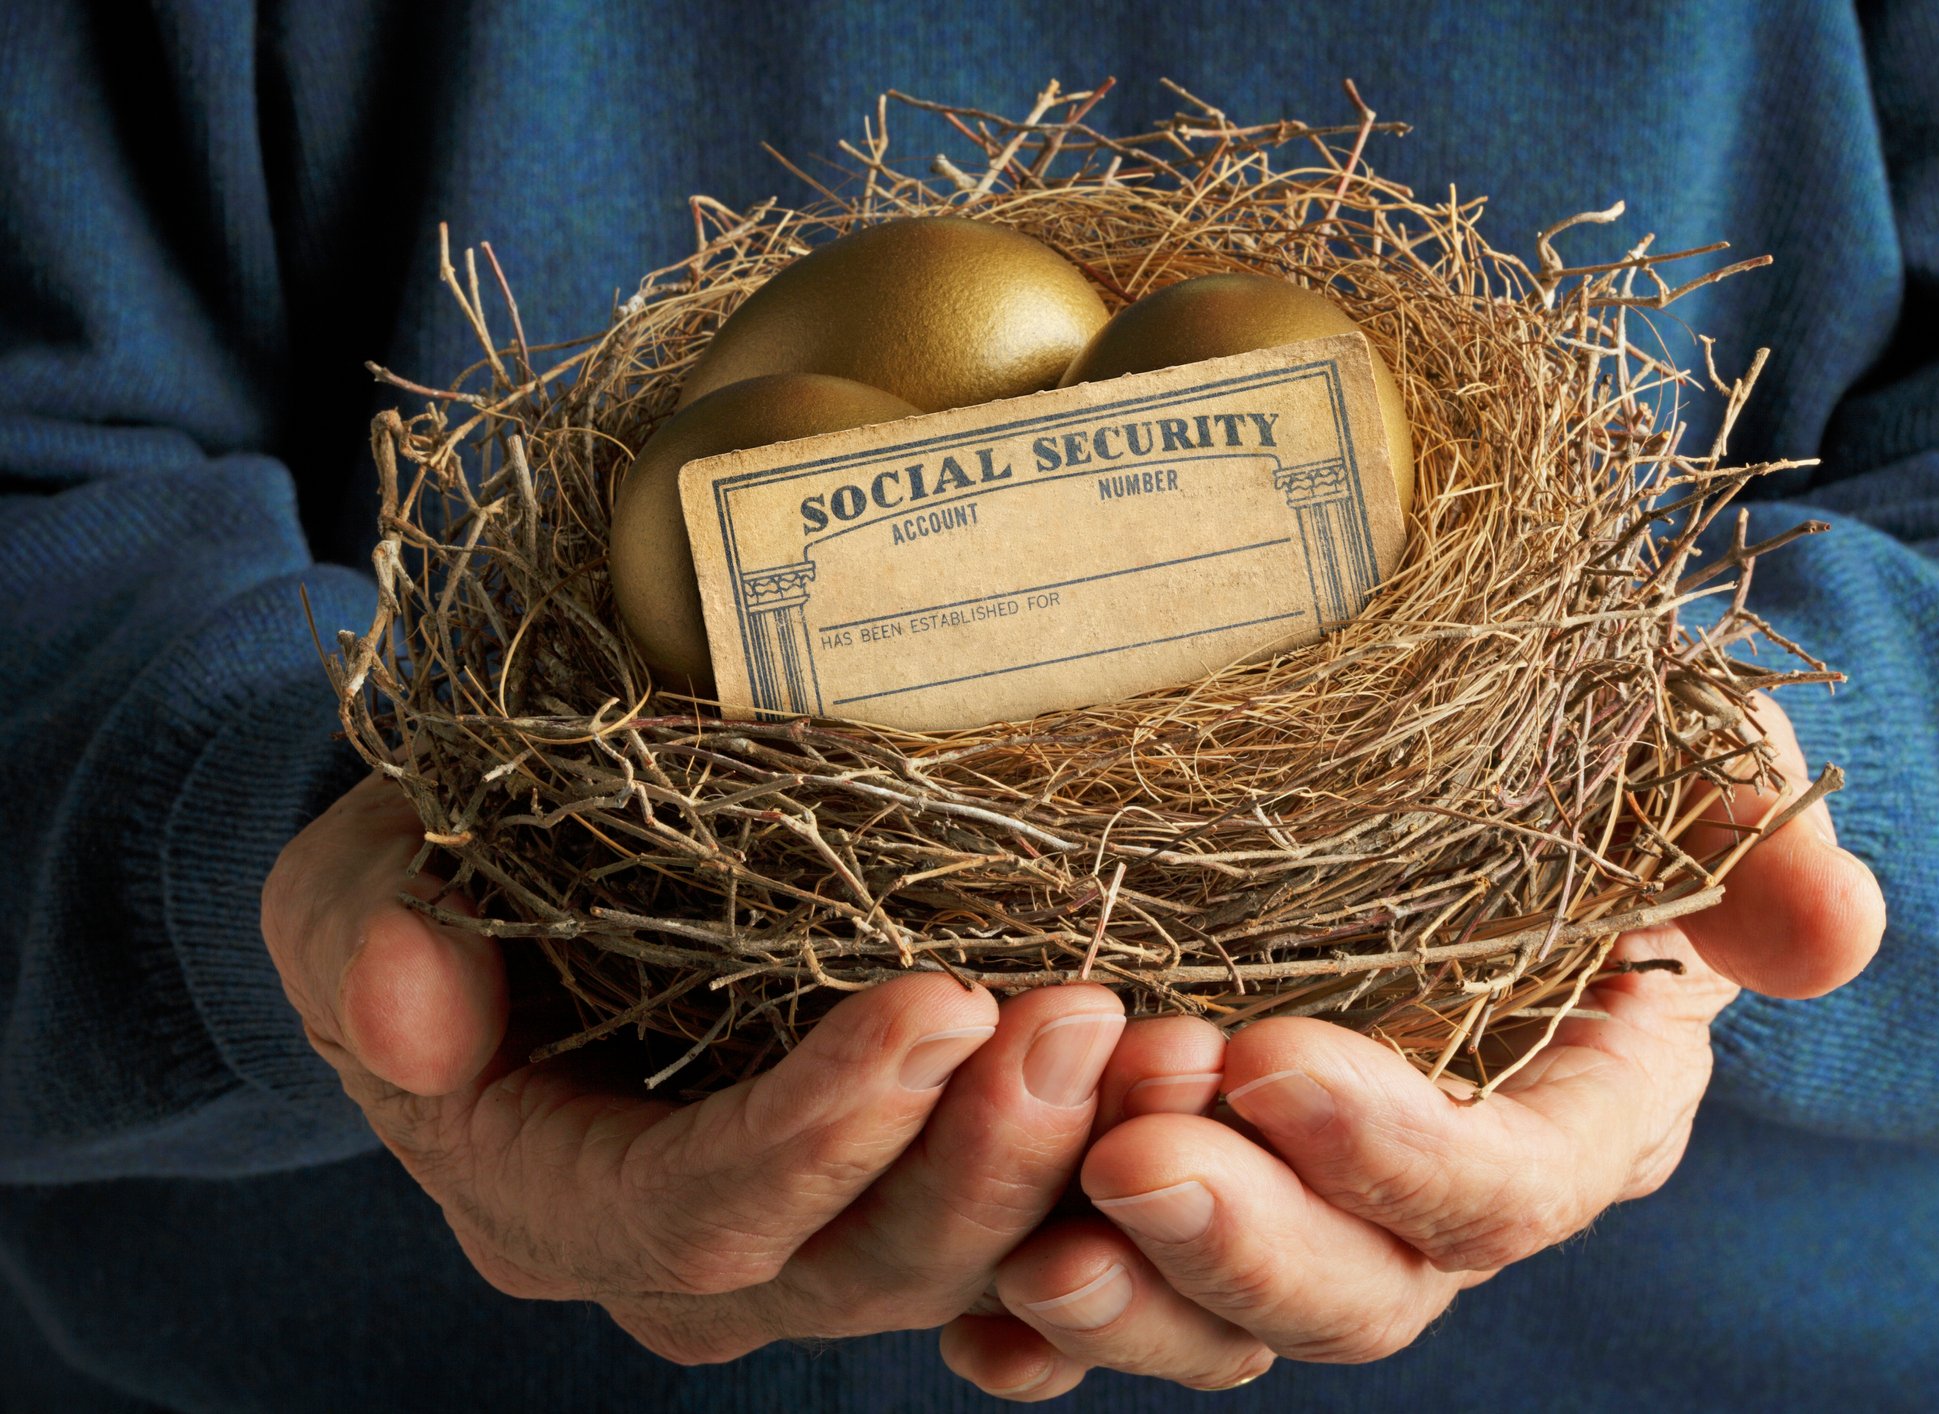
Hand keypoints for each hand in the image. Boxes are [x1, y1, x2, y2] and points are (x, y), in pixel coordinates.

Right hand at [261, 774, 1132, 1362]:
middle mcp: (690, 1262)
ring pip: (957, 1270)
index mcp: (552, 1202)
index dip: (819, 1131)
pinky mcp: (890, 1204)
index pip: (695, 1212)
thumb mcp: (350, 886)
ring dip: (1066, 1171)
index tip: (940, 1002)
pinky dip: (1103, 1202)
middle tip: (1087, 1015)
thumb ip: (366, 937)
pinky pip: (1014, 1252)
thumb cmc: (420, 888)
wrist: (482, 916)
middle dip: (980, 1157)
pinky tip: (1187, 1109)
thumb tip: (408, 1007)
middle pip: (856, 1268)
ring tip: (1160, 1039)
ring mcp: (803, 1247)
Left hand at [940, 695, 1886, 1398]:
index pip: (1504, 1186)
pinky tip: (971, 1322)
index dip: (1396, 1151)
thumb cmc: (1564, 739)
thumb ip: (1741, 834)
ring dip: (1133, 1301)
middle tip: (1125, 1155)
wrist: (1439, 746)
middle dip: (1245, 1244)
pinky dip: (1044, 1332)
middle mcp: (1433, 1189)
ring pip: (1230, 1319)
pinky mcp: (1187, 1191)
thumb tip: (1831, 939)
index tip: (1270, 1059)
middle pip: (1362, 1289)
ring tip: (1029, 1246)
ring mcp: (1304, 1204)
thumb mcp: (1667, 748)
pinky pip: (1123, 1299)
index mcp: (1571, 1112)